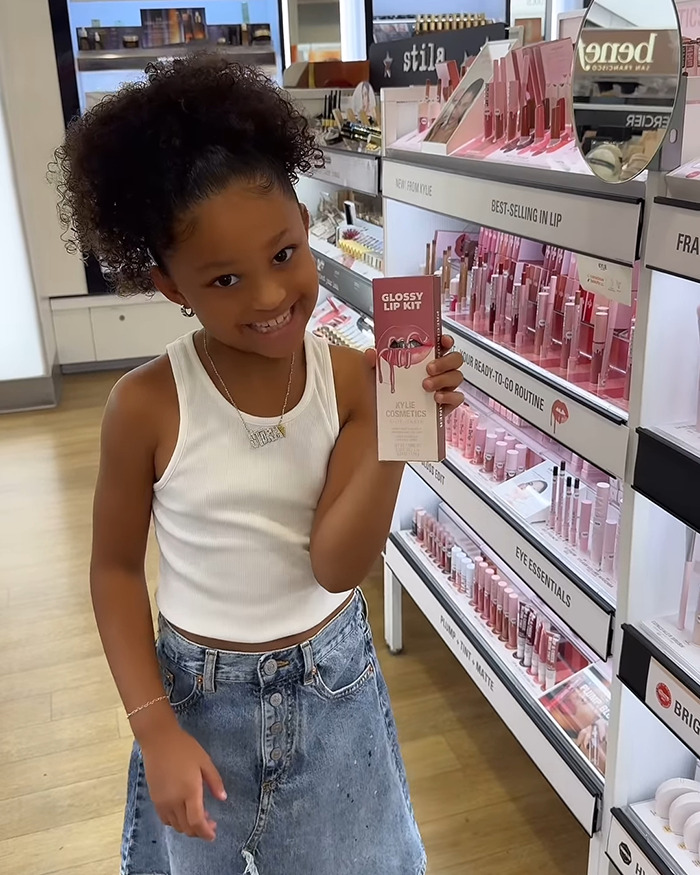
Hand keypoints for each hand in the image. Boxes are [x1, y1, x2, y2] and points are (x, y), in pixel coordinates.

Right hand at [142, 726, 226, 841]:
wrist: (158, 740)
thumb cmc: (184, 748)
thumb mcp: (205, 761)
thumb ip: (215, 781)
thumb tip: (223, 798)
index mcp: (189, 791)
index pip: (197, 822)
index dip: (205, 832)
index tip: (213, 835)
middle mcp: (174, 801)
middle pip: (186, 827)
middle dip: (199, 831)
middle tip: (211, 822)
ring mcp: (162, 802)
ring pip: (175, 825)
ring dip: (188, 827)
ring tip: (199, 816)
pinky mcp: (154, 799)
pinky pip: (165, 819)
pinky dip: (176, 822)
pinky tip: (183, 812)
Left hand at [364, 335, 463, 413]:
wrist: (386, 416)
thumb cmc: (389, 390)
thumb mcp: (380, 375)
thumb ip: (376, 363)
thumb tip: (371, 353)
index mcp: (428, 358)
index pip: (443, 344)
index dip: (446, 340)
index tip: (443, 341)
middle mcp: (440, 371)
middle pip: (455, 359)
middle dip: (445, 362)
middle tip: (429, 368)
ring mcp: (446, 387)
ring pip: (457, 377)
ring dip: (443, 379)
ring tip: (426, 385)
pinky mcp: (447, 404)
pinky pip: (457, 398)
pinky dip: (449, 397)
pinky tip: (436, 398)